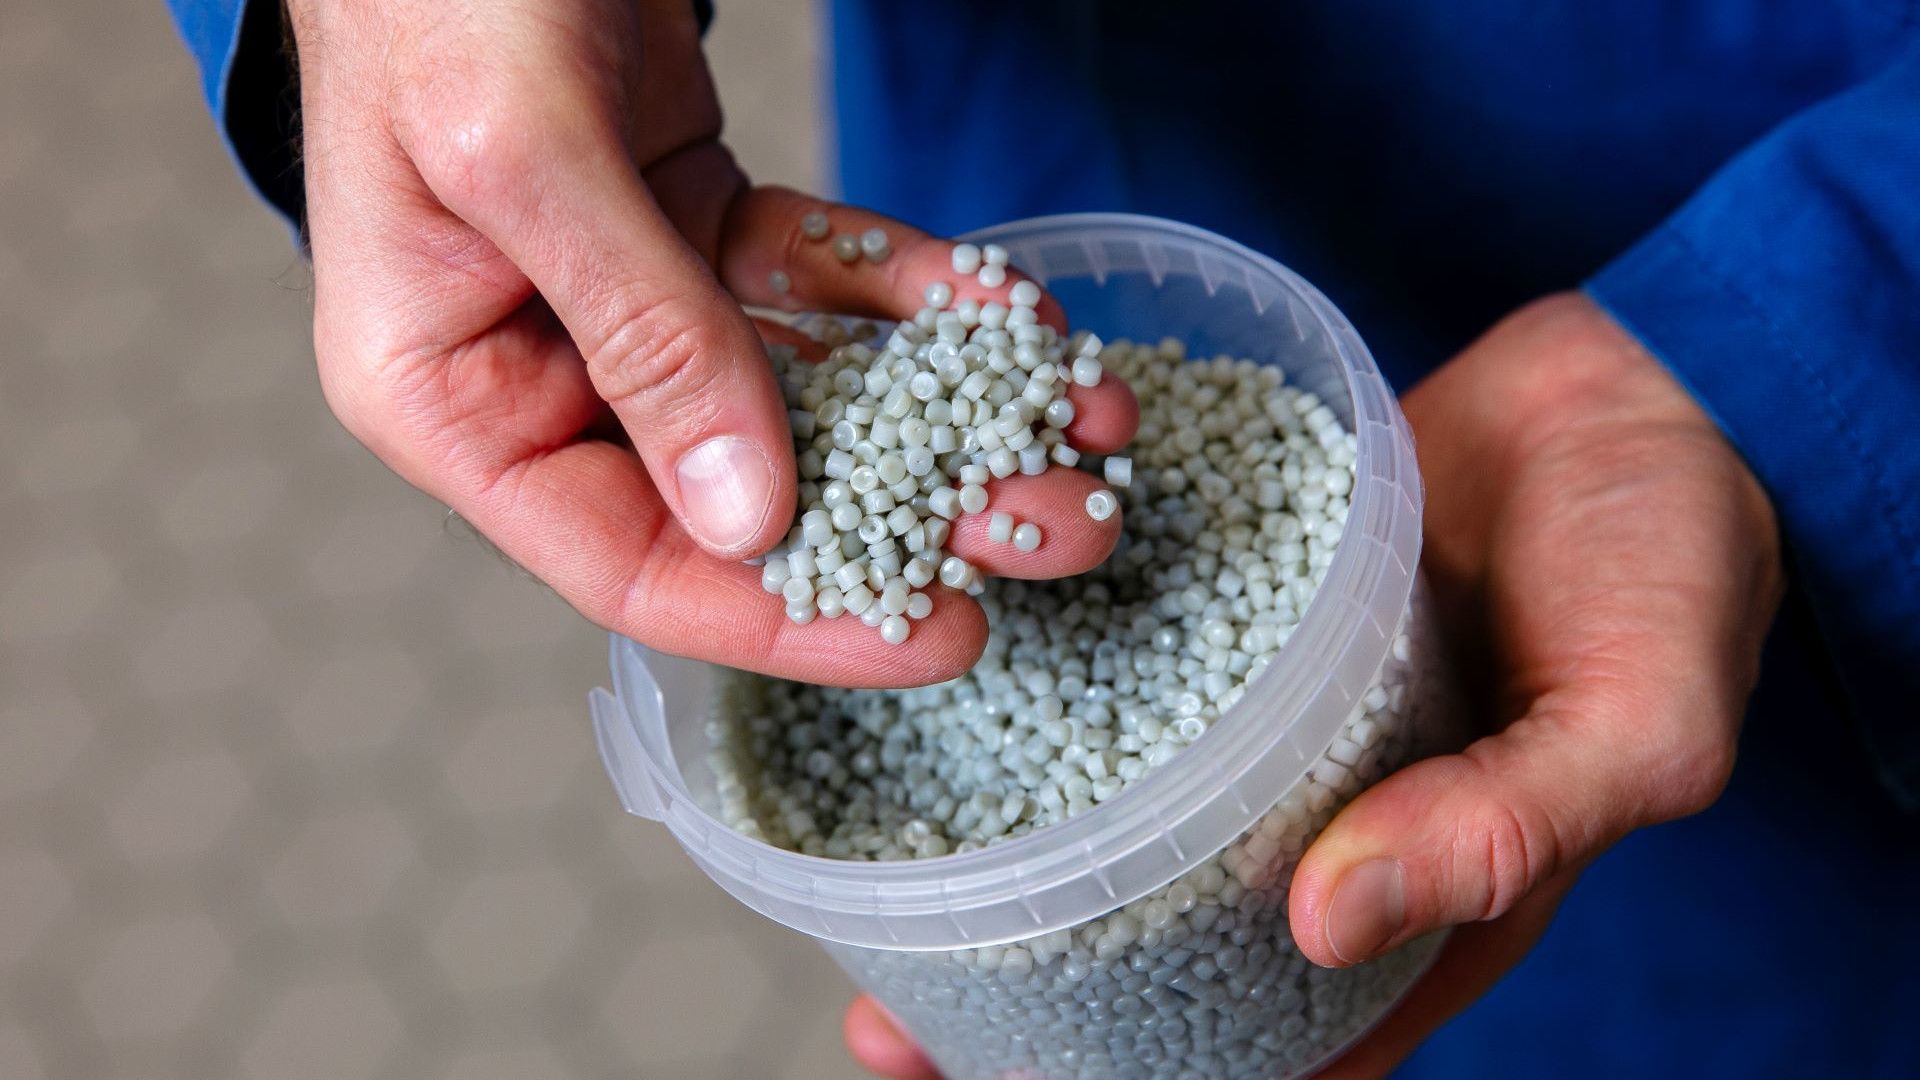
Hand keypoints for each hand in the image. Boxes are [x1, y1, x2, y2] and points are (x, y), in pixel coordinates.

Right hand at [288, 0, 1137, 687]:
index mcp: (451, 398)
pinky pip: (820, 283)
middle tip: (1060, 527)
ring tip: (1082, 431)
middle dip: (913, 512)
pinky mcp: (690, 222)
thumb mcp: (524, 152)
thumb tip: (747, 515)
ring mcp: (623, 298)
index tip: (935, 631)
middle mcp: (539, 369)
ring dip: (947, 412)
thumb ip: (639, 332)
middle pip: (742, 492)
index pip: (627, 560)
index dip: (787, 615)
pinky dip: (914, 298)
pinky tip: (1013, 317)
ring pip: (805, 390)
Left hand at [842, 293, 1782, 1076]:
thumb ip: (1508, 828)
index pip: (1273, 1037)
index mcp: (1417, 888)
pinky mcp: (1227, 601)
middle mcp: (1317, 814)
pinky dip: (1033, 690)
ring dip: (997, 846)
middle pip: (1155, 940)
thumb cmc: (1678, 564)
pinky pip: (1117, 664)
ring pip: (1110, 803)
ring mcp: (1262, 710)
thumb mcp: (1637, 717)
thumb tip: (1333, 934)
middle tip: (887, 1023)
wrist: (1646, 385)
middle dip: (1023, 991)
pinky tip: (935, 691)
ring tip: (863, 874)